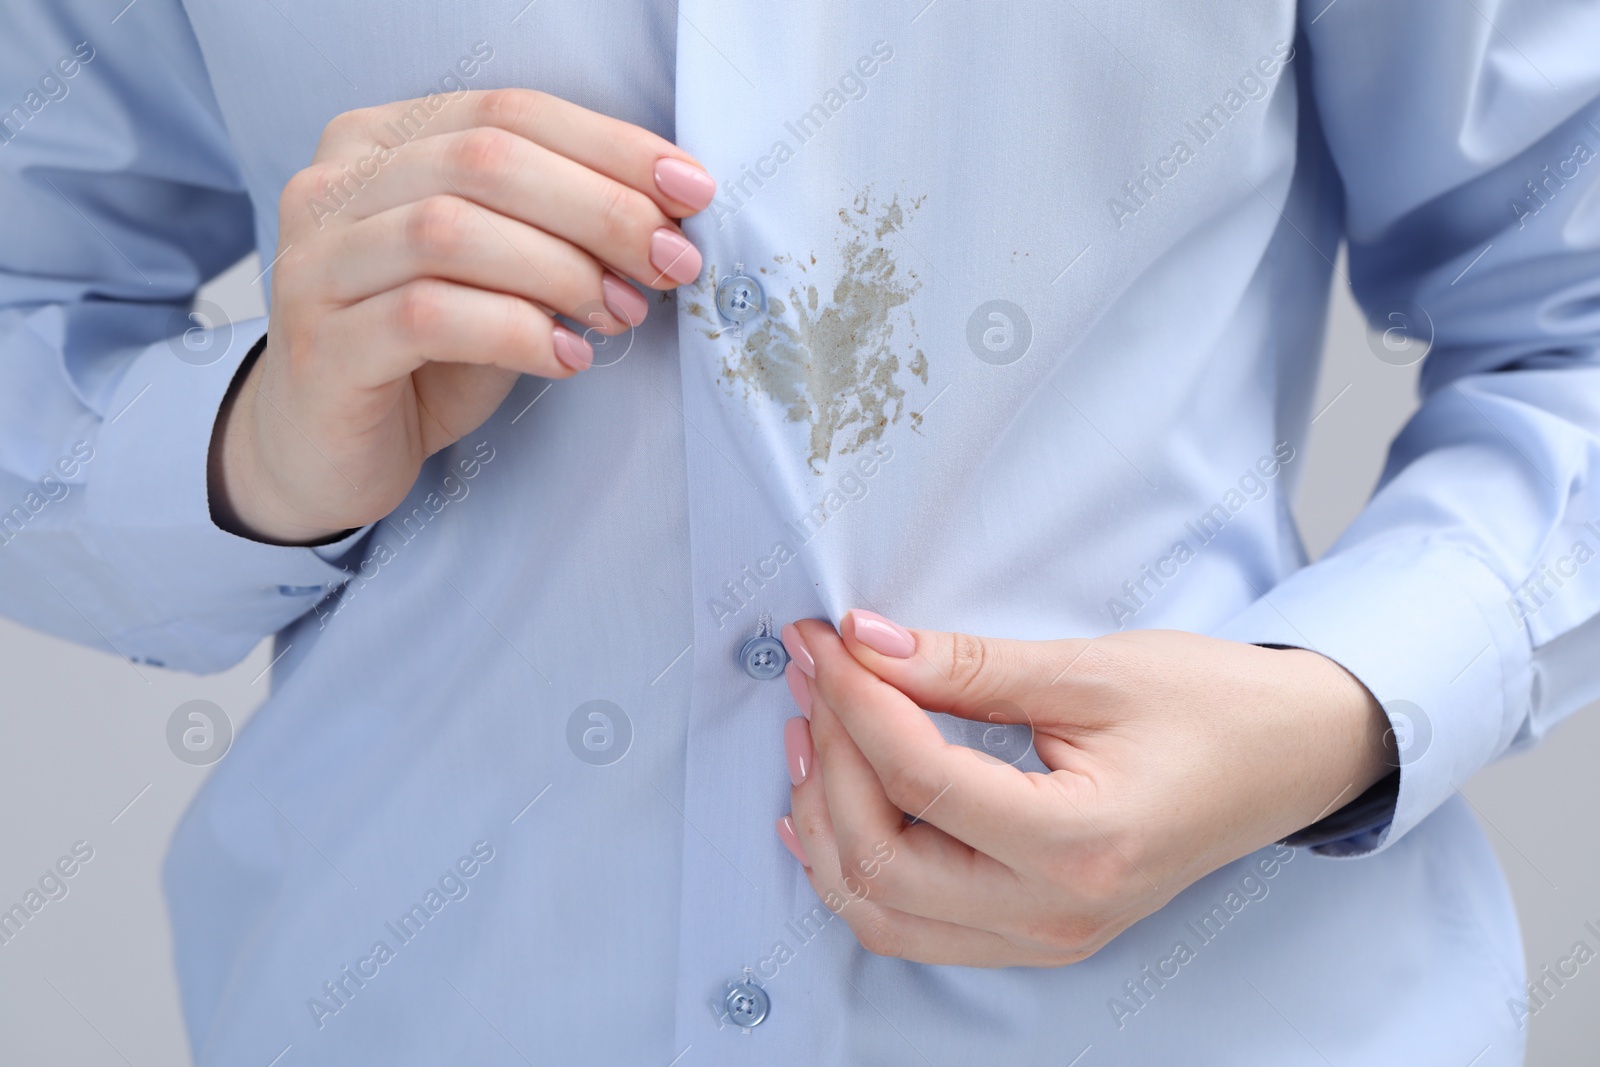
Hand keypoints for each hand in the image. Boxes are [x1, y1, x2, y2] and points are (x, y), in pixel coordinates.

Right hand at [209, 89, 716, 543]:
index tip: (690, 191)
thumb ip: (555, 232)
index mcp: (380, 141)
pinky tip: (566, 357)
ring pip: (452, 231)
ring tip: (621, 315)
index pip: (510, 111)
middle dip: (601, 209)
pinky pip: (426, 316)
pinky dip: (516, 331)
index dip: (611, 146)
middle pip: (487, 160)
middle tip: (670, 261)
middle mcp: (334, 187)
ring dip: (562, 271)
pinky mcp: (320, 345)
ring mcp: (316, 263)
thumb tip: (666, 218)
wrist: (326, 451)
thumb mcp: (498, 274)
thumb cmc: (423, 357)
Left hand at [774, 613, 1393, 966]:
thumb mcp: (1089, 670)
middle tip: (813, 675)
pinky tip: (828, 807)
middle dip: (827, 760)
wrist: (1292, 755)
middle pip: (881, 857)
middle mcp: (1056, 912)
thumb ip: (967, 667)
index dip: (856, 703)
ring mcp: (1045, 935)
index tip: (827, 644)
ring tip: (812, 731)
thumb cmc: (1214, 708)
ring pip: (881, 910)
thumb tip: (866, 644)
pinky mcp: (1036, 931)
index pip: (921, 779)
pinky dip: (857, 868)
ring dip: (826, 819)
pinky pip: (912, 924)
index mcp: (1080, 843)